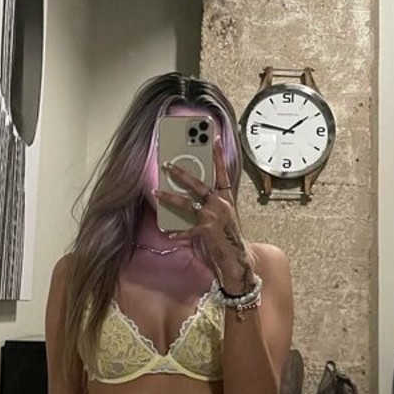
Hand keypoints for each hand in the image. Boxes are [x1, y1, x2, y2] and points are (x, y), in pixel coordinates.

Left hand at [155, 138, 253, 293]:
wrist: (238, 256)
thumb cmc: (228, 234)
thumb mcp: (223, 212)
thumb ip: (211, 200)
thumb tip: (191, 188)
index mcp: (226, 197)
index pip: (222, 171)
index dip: (218, 154)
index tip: (213, 137)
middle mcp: (221, 204)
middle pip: (199, 184)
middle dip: (181, 173)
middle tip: (167, 164)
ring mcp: (214, 217)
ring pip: (188, 203)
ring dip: (169, 197)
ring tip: (156, 191)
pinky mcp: (208, 232)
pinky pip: (188, 230)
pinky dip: (178, 232)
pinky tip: (168, 232)